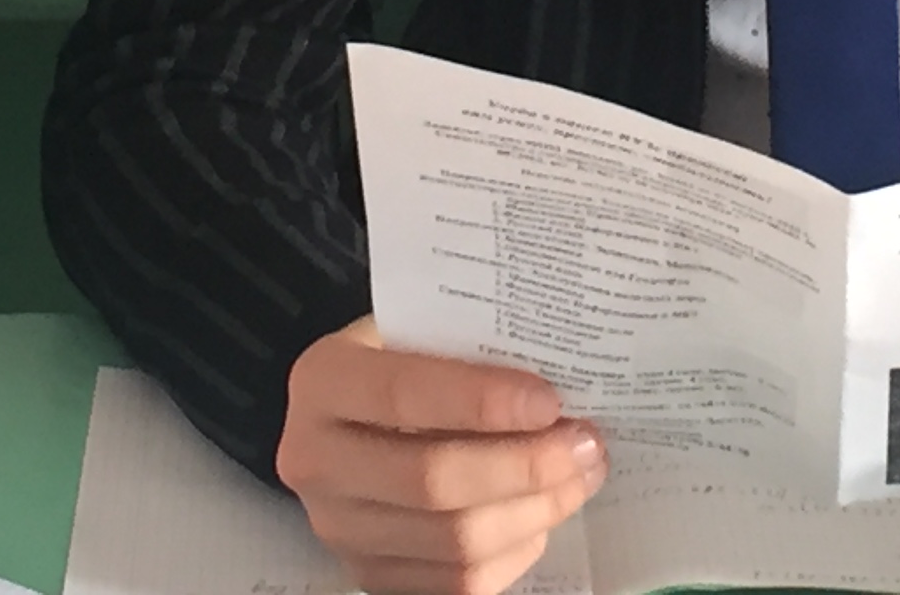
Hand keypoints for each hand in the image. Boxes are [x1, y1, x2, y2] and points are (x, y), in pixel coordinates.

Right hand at [275, 317, 608, 594]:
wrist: (350, 417)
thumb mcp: (414, 330)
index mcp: (322, 381)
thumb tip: (562, 373)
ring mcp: (338, 529)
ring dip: (534, 512)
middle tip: (585, 443)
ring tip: (580, 476)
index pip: (403, 395)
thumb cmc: (399, 360)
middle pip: (432, 481)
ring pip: (454, 543)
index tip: (550, 402)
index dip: (482, 402)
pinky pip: (459, 584)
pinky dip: (515, 552)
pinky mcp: (370, 575)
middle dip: (525, 466)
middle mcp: (314, 461)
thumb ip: (467, 346)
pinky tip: (541, 515)